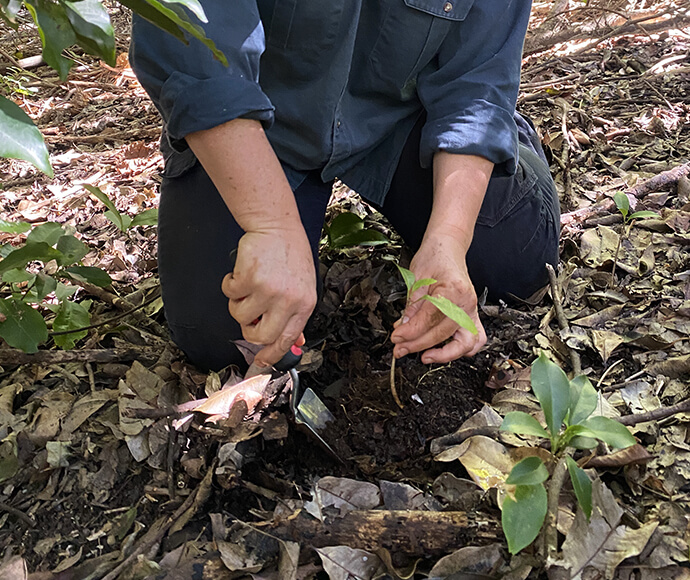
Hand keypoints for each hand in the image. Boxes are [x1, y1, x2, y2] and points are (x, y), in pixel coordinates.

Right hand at [222, 226, 315, 367]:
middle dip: (248, 331)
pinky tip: (241, 274)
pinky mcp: (248, 278)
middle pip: (260, 335)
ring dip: (238, 303)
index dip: (272, 354)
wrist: (277, 227)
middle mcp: (287, 300)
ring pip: (240, 315)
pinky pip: (230, 294)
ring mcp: (267, 290)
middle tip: (248, 317)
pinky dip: (230, 285)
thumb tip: (294, 342)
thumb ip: (296, 314)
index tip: (261, 361)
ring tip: (247, 287)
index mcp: (304, 305)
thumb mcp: (303, 287)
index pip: (287, 339)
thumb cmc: (290, 255)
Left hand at [390, 232, 485, 362]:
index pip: (430, 319)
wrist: (447, 247)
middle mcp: (467, 302)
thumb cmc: (434, 256)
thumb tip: (403, 328)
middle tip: (400, 348)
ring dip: (445, 354)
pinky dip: (461, 350)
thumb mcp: (416, 278)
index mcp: (453, 289)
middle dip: (419, 344)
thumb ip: (411, 306)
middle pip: (443, 333)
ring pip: (466, 343)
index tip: (396, 338)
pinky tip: (442, 351)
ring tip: (424, 357)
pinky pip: (474, 340)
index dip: (411, 332)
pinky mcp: (471, 315)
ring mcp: (472, 310)